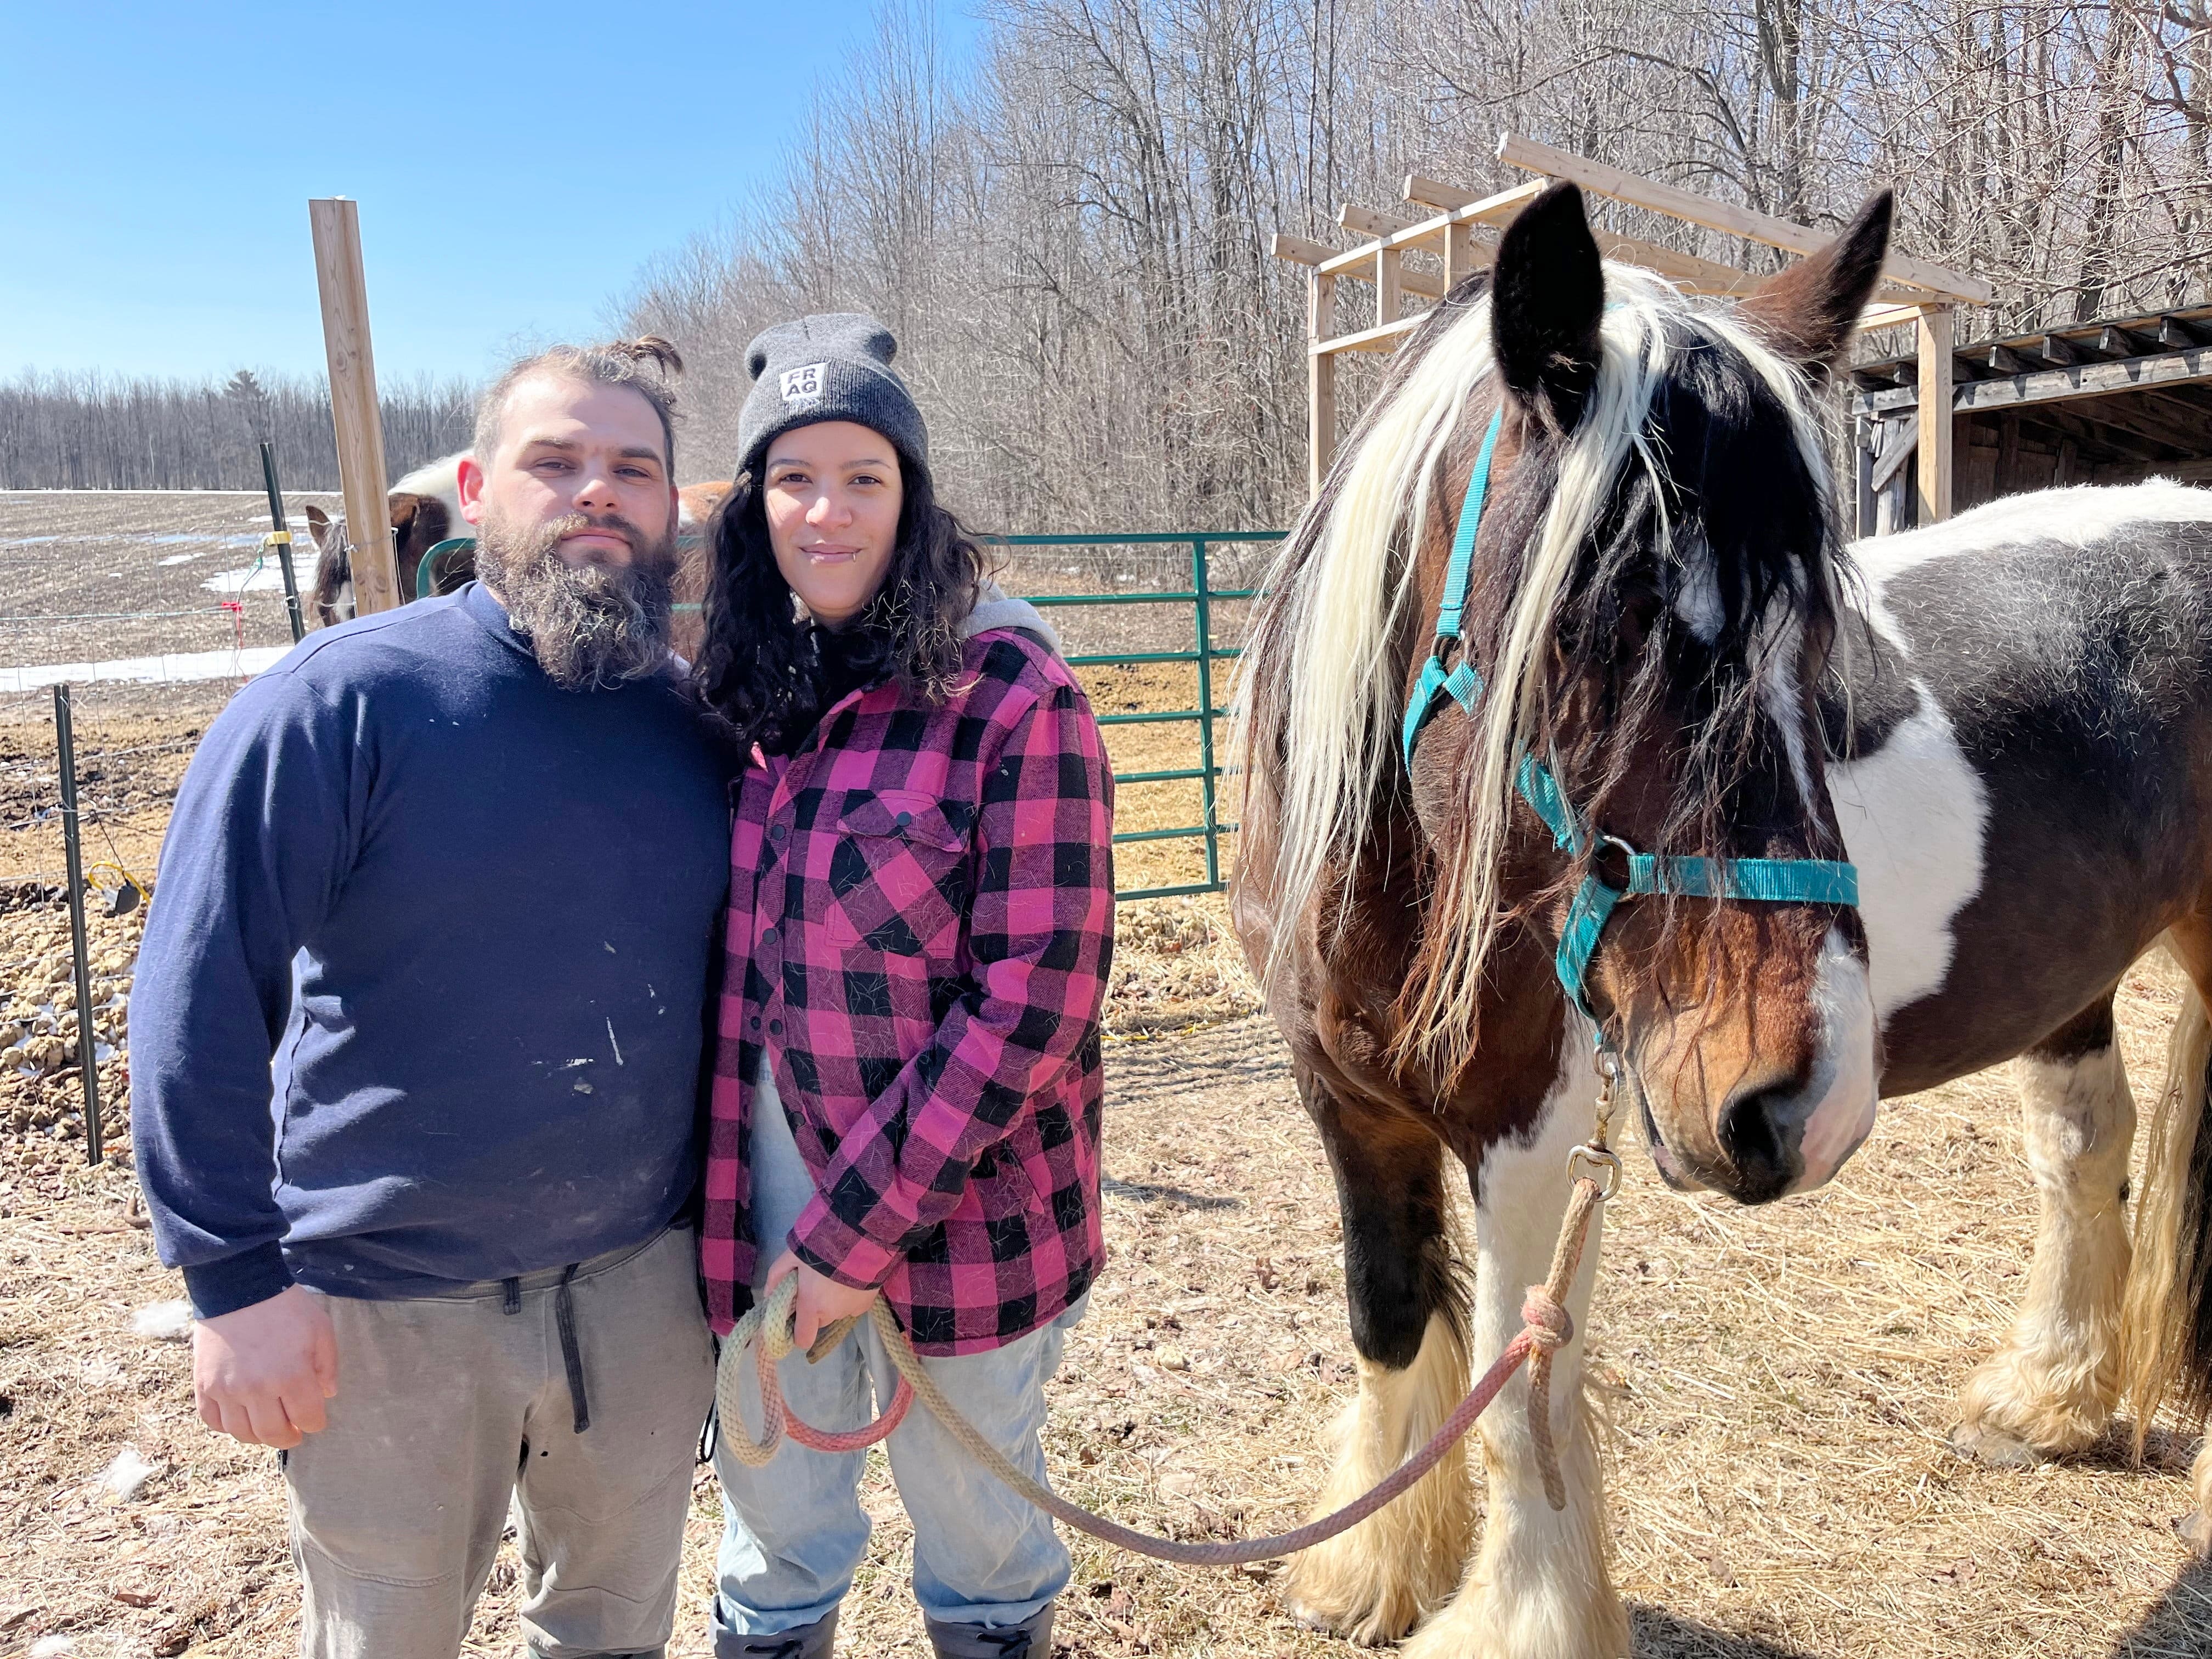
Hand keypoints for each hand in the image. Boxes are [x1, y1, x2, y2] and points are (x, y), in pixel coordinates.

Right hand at [192, 1286, 338, 1448]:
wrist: (238, 1287)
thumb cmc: (285, 1307)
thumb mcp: (320, 1329)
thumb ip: (327, 1365)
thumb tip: (327, 1394)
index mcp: (291, 1375)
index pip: (307, 1418)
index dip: (315, 1423)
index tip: (316, 1421)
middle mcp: (257, 1389)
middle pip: (273, 1433)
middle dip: (288, 1438)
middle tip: (294, 1434)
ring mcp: (226, 1390)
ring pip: (242, 1433)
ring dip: (259, 1436)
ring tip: (268, 1427)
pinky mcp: (204, 1385)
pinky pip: (212, 1421)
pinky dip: (227, 1426)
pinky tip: (240, 1418)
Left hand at [764, 1250, 879, 1351]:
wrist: (859, 1237)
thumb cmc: (821, 1248)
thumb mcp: (792, 1255)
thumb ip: (776, 1276)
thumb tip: (767, 1295)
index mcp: (811, 1305)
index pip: (803, 1339)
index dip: (798, 1332)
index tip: (796, 1318)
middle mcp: (832, 1313)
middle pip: (820, 1321)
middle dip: (816, 1309)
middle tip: (816, 1286)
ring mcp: (851, 1310)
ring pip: (837, 1313)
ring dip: (833, 1302)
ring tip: (835, 1278)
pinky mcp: (866, 1304)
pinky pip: (853, 1307)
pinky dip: (850, 1297)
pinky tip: (850, 1279)